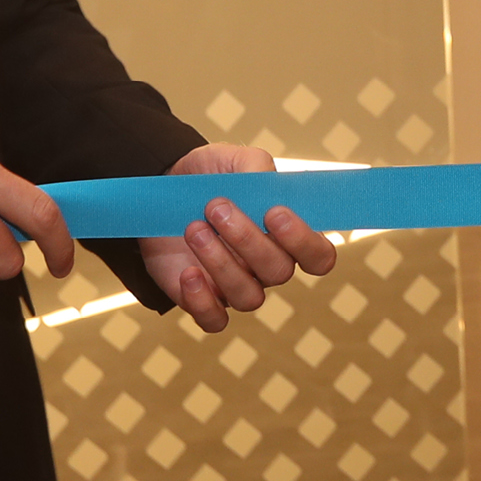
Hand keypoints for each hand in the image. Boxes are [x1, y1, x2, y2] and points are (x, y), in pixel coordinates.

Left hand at [137, 142, 340, 331]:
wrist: (162, 189)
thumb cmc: (208, 177)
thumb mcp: (232, 160)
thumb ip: (256, 168)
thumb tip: (266, 187)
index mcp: (285, 235)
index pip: (318, 256)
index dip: (304, 241)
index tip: (275, 213)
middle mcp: (267, 265)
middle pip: (279, 272)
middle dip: (249, 239)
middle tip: (216, 207)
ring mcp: (236, 285)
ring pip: (248, 296)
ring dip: (221, 263)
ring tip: (193, 228)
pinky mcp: (203, 298)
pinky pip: (215, 320)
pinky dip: (202, 301)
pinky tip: (187, 272)